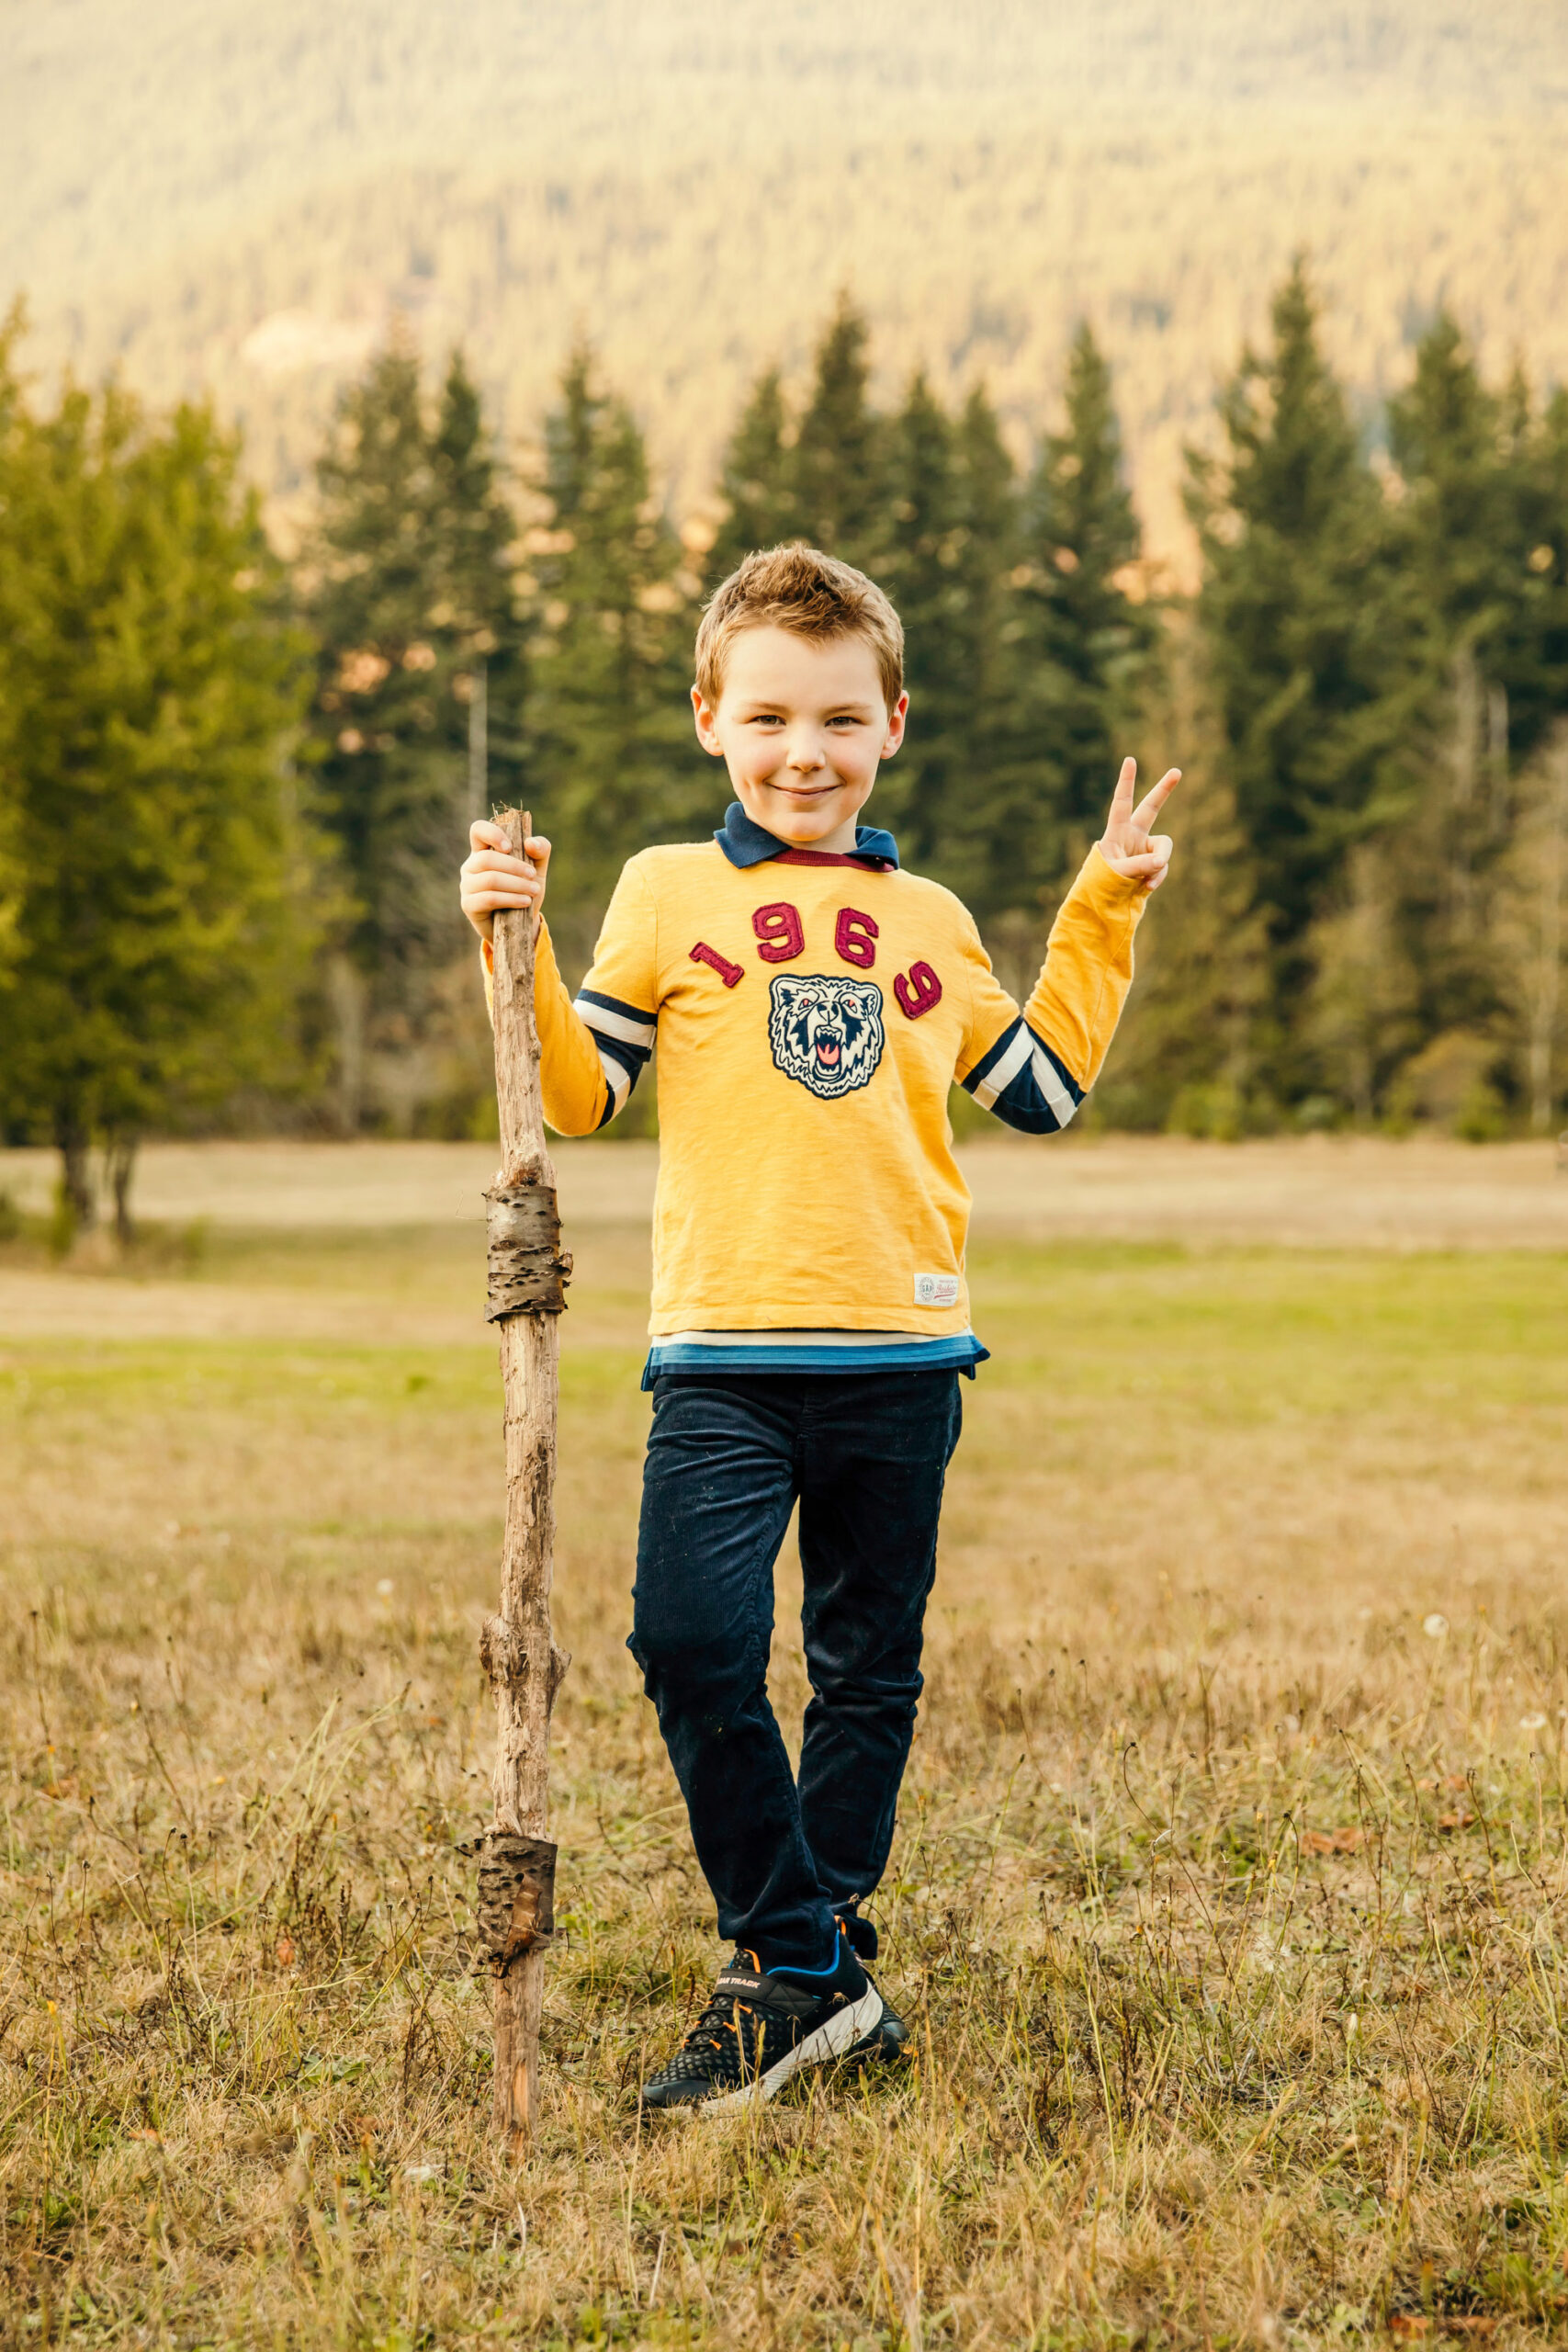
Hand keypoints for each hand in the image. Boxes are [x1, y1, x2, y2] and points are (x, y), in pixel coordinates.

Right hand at [460, 820, 549, 941]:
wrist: (520, 923)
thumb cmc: (524, 890)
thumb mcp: (537, 868)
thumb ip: (540, 850)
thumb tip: (530, 843)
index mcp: (483, 850)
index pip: (478, 830)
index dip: (492, 833)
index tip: (510, 847)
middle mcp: (471, 865)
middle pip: (487, 858)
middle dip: (514, 867)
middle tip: (533, 876)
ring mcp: (467, 885)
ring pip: (490, 879)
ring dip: (516, 885)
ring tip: (534, 891)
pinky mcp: (469, 905)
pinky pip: (489, 898)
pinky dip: (510, 899)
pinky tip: (525, 902)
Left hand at [1096, 757, 1178, 891]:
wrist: (1105, 903)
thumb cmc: (1102, 885)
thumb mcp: (1118, 874)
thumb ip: (1140, 864)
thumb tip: (1163, 860)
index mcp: (1117, 832)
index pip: (1121, 803)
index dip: (1126, 782)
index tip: (1130, 760)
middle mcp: (1132, 836)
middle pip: (1151, 808)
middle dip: (1164, 790)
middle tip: (1177, 771)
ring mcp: (1144, 849)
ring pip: (1163, 848)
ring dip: (1158, 864)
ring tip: (1144, 880)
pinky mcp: (1154, 863)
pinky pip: (1163, 866)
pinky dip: (1158, 877)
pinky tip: (1147, 887)